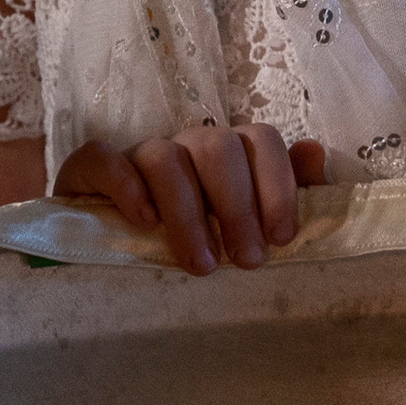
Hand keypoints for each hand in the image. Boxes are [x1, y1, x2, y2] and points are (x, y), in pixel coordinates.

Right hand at [54, 125, 328, 273]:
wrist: (108, 246)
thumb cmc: (193, 237)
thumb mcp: (244, 222)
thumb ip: (287, 190)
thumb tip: (315, 152)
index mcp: (229, 151)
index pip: (261, 139)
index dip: (277, 184)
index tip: (282, 237)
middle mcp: (186, 143)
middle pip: (217, 147)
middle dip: (237, 207)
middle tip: (247, 262)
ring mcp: (137, 152)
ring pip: (165, 158)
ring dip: (188, 213)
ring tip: (202, 265)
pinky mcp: (90, 168)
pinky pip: (106, 160)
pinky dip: (127, 187)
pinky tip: (144, 222)